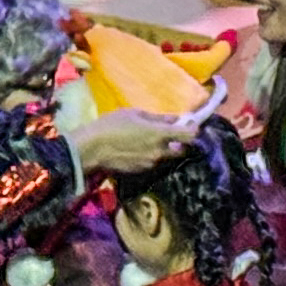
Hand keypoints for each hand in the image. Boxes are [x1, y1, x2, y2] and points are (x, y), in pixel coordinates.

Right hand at [61, 107, 196, 174]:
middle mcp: (160, 152)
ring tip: (147, 139)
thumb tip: (176, 118)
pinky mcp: (141, 171)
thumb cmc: (112, 125)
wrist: (92, 149)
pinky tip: (137, 148)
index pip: (190, 135)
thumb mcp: (135, 114)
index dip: (193, 129)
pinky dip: (150, 155)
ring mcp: (151, 164)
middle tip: (169, 133)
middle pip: (181, 149)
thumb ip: (159, 118)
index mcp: (160, 134)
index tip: (191, 124)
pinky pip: (152, 162)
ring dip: (163, 149)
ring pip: (165, 156)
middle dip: (179, 142)